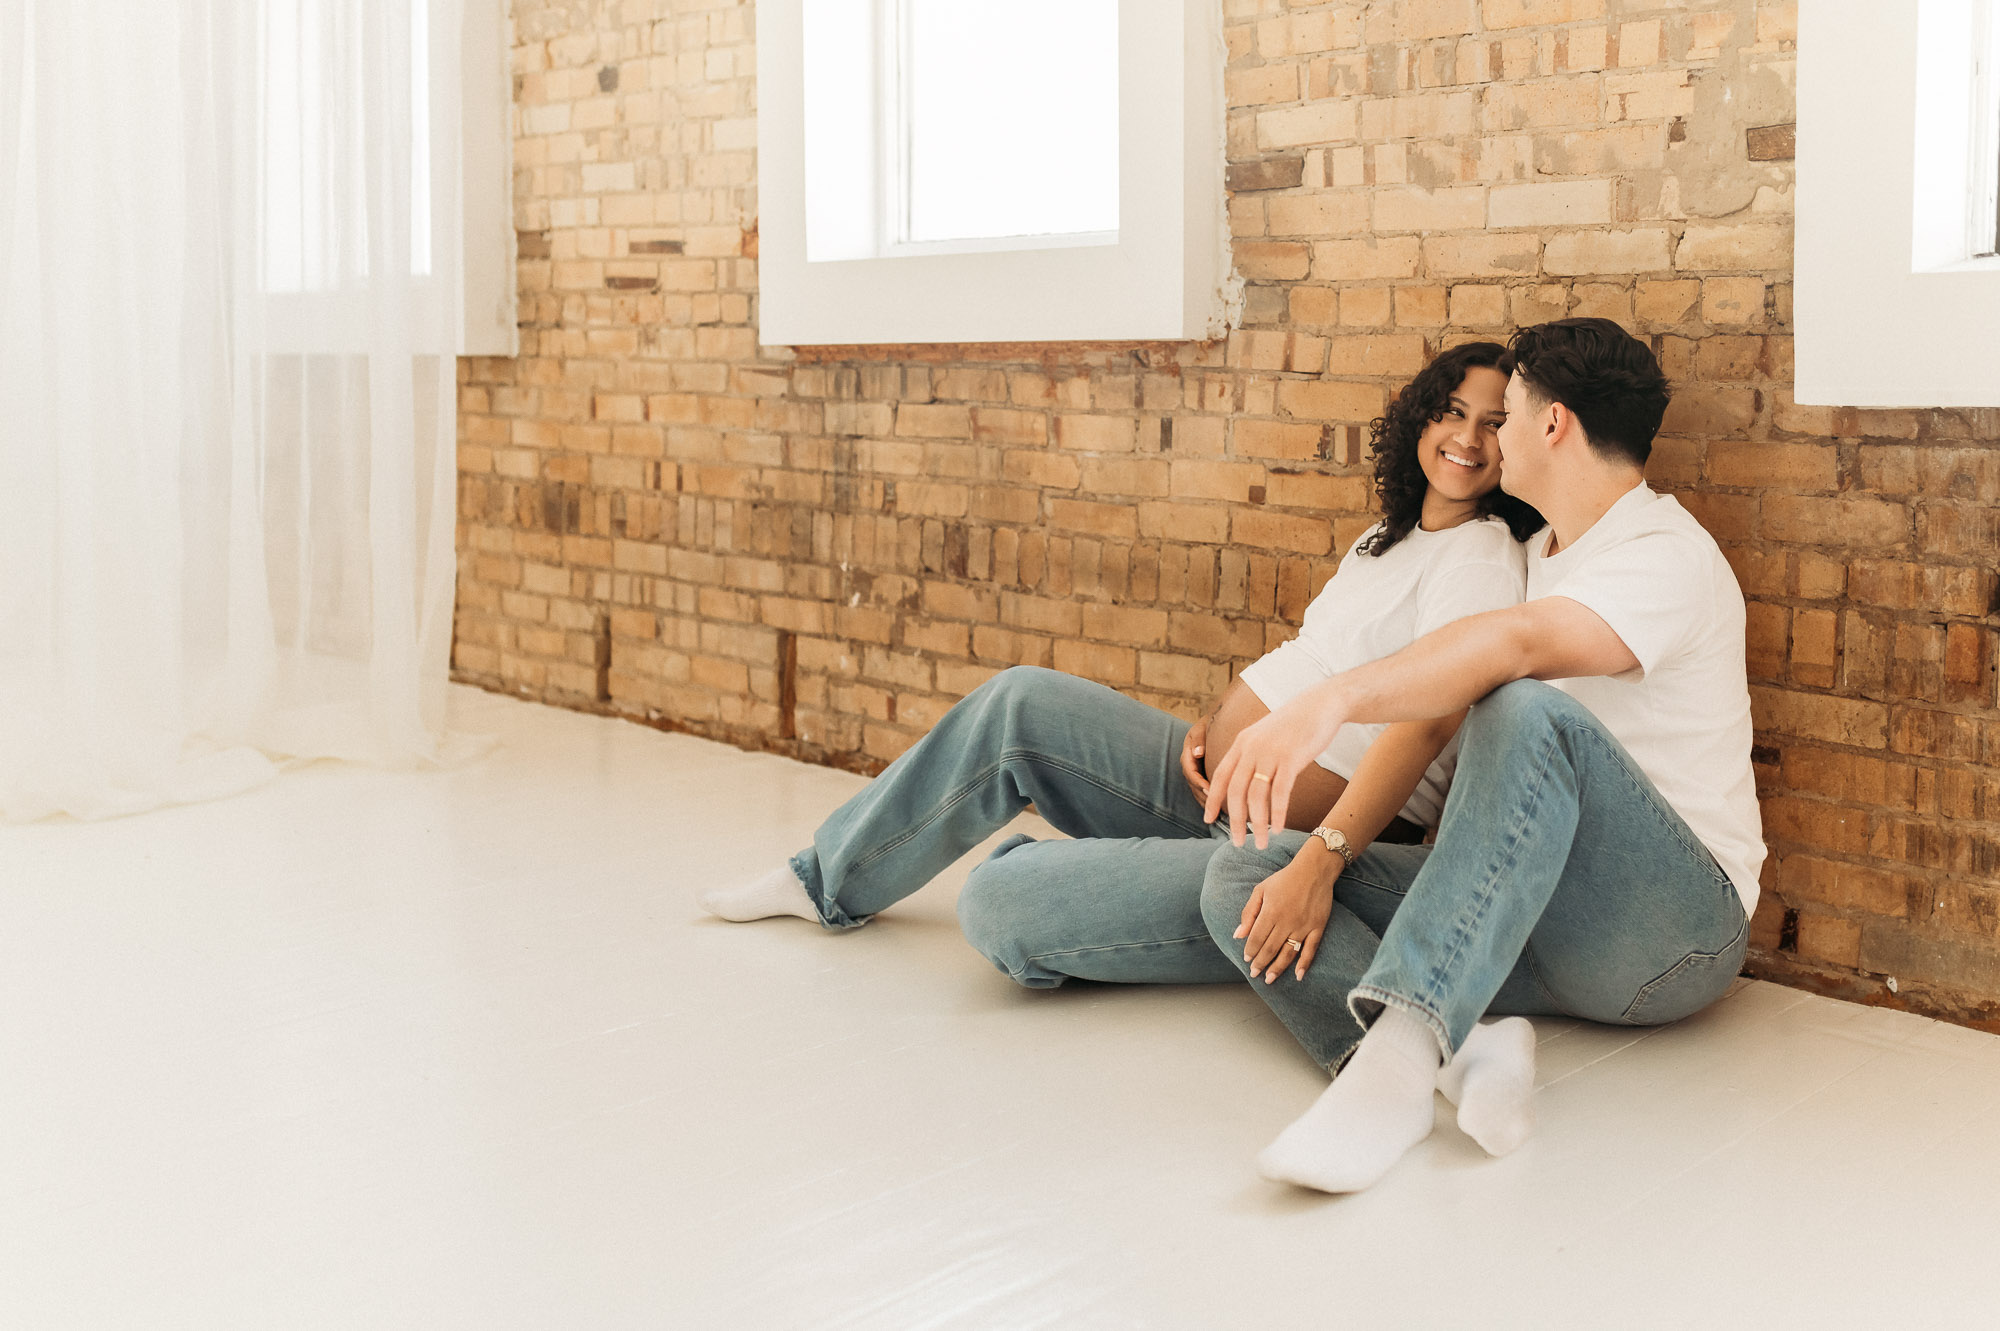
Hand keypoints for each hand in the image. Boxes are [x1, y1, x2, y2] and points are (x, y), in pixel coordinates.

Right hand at [1180, 714, 1210, 805]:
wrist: (1214, 721)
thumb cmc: (1210, 724)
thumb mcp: (1203, 728)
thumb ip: (1200, 739)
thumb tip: (1198, 752)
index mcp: (1187, 754)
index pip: (1190, 772)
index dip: (1199, 783)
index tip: (1210, 790)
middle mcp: (1189, 764)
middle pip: (1193, 785)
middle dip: (1204, 797)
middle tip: (1216, 807)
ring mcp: (1194, 771)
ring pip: (1197, 790)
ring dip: (1206, 801)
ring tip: (1219, 812)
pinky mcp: (1201, 774)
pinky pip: (1202, 790)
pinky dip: (1210, 799)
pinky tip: (1221, 808)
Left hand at [1204, 680, 1348, 847]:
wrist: (1321, 704)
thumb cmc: (1294, 725)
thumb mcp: (1265, 736)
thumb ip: (1252, 756)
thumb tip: (1245, 783)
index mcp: (1242, 743)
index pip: (1220, 776)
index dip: (1213, 800)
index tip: (1209, 820)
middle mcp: (1251, 748)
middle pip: (1235, 791)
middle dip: (1235, 820)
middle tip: (1237, 843)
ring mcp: (1270, 753)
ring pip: (1256, 796)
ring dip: (1258, 824)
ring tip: (1262, 842)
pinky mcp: (1291, 758)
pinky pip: (1280, 792)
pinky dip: (1277, 814)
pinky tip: (1278, 829)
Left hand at [1233, 845, 1339, 983]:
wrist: (1314, 870)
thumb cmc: (1284, 879)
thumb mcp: (1261, 890)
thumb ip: (1248, 913)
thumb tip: (1238, 935)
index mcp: (1271, 912)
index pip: (1257, 938)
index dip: (1250, 951)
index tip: (1247, 959)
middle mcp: (1287, 921)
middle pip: (1271, 948)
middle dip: (1261, 963)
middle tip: (1254, 973)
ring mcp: (1304, 926)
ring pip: (1288, 953)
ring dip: (1278, 968)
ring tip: (1269, 979)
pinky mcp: (1318, 927)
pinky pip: (1311, 949)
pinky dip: (1305, 964)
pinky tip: (1298, 975)